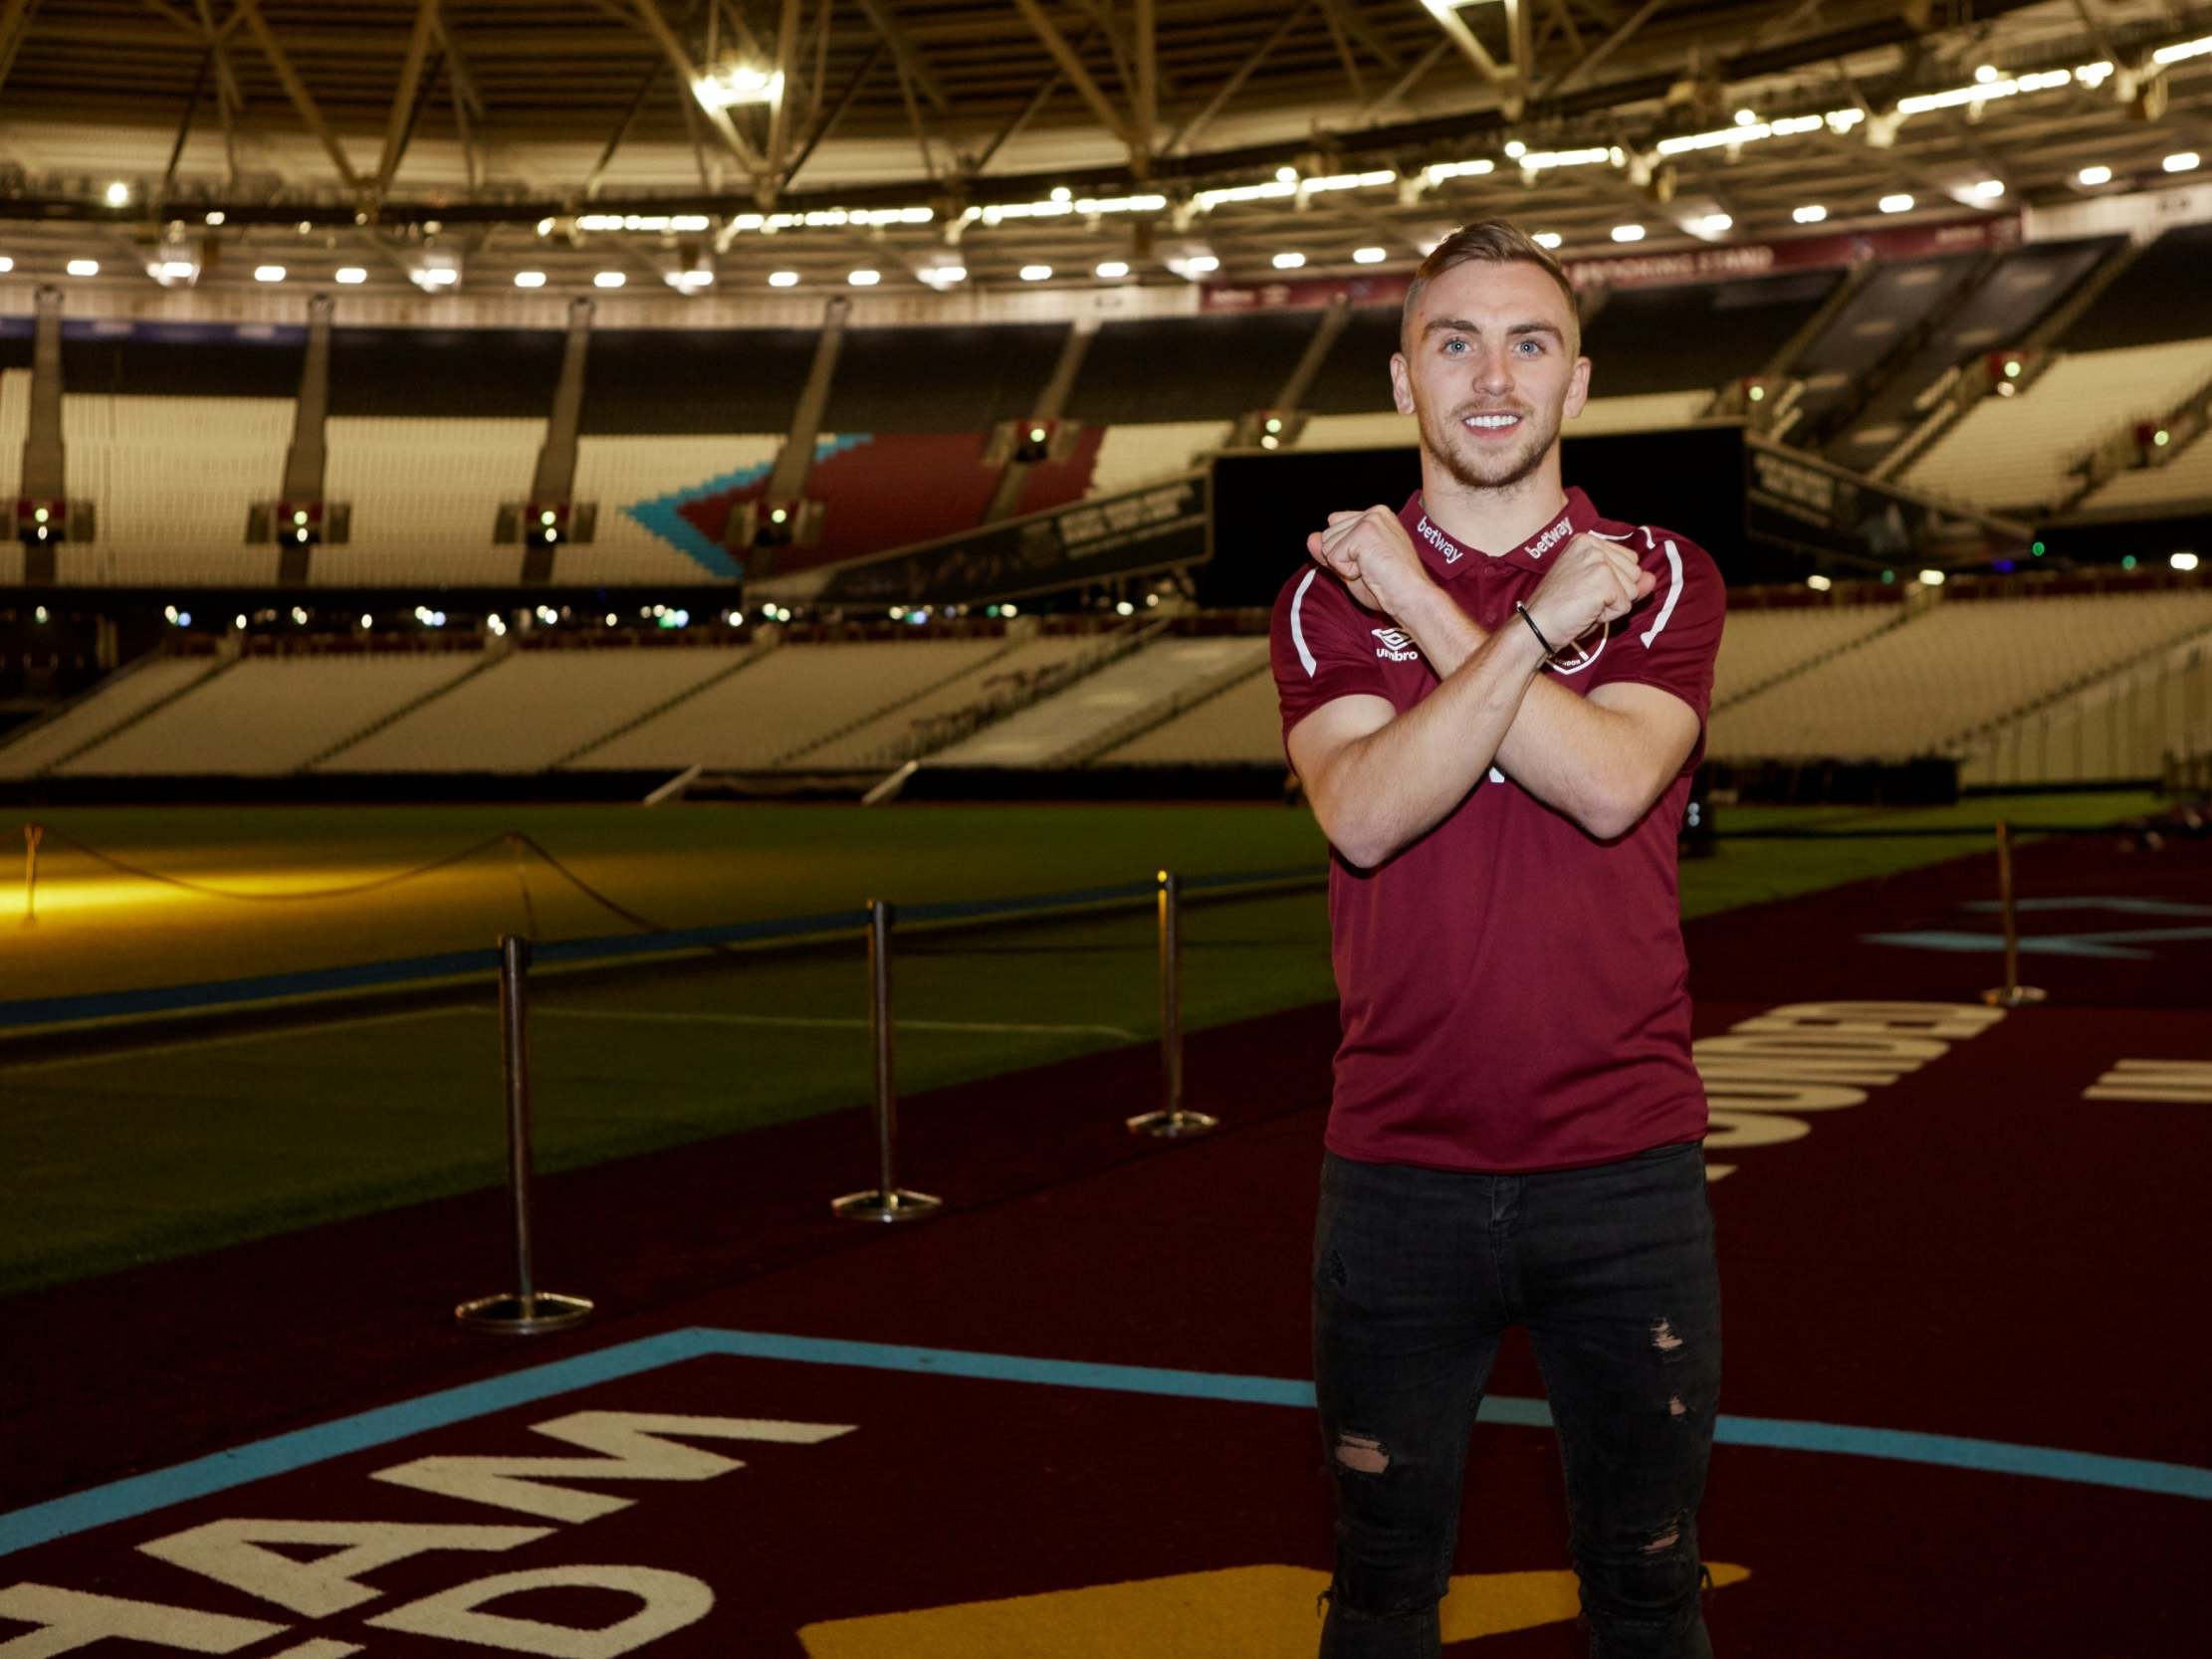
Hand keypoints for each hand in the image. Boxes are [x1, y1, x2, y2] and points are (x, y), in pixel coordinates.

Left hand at [1306, 505, 1428, 614]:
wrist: (1411, 598)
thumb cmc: (1389, 587)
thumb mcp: (1353, 567)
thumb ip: (1331, 551)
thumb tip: (1311, 537)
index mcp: (1376, 516)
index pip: (1334, 525)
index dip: (1343, 552)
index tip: (1370, 563)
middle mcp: (1374, 512)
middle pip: (1327, 535)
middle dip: (1342, 560)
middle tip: (1372, 569)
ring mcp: (1369, 520)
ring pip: (1327, 545)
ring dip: (1345, 566)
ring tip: (1372, 570)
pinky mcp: (1364, 532)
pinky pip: (1333, 557)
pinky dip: (1347, 572)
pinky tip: (1370, 571)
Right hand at [1523, 532, 1654, 651]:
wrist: (1535, 626)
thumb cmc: (1559, 610)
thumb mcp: (1596, 589)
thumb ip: (1627, 581)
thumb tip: (1651, 578)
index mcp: (1587, 541)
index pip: (1628, 560)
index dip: (1613, 583)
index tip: (1583, 589)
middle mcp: (1593, 546)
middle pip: (1634, 573)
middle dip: (1615, 594)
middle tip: (1583, 600)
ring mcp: (1598, 562)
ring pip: (1632, 590)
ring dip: (1612, 606)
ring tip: (1584, 606)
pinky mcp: (1603, 582)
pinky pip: (1625, 606)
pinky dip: (1608, 616)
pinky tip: (1586, 612)